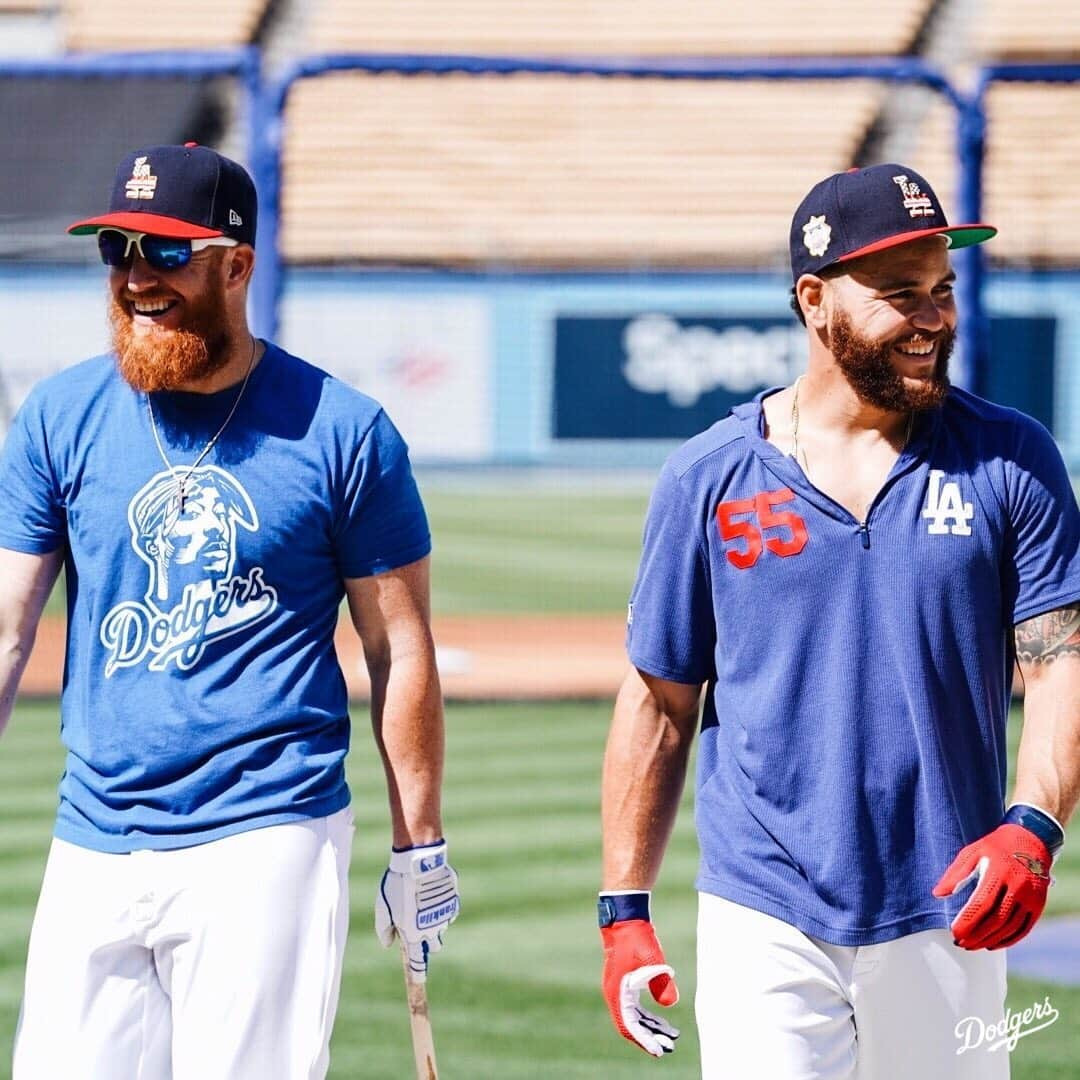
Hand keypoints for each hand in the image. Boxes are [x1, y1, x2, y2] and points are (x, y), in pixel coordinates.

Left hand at [376, 840, 458, 980]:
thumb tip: (388, 944)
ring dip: (435, 921)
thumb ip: (384, 930)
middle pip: (434, 947)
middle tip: (419, 926)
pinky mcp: (454, 901)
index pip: (417, 963)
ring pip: (442, 927)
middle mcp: (431, 930)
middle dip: (428, 941)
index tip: (419, 980)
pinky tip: (433, 893)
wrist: (419, 861)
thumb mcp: (382, 907)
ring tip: (423, 902)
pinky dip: (443, 907)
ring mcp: (445, 916)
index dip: (418, 974)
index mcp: (413, 934)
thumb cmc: (396, 884)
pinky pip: (450, 911)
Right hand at [599, 893, 679, 1056]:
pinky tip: (661, 1018)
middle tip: (670, 1045)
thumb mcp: (652, 960)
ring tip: (671, 1034)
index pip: (629, 1026)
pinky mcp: (624, 982)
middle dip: (650, 1036)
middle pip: (631, 1024)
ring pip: (633, 1017)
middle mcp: (614, 994)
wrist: (625, 917)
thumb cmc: (636, 937)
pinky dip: (647, 1015)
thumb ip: (661, 983)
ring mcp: (618, 988)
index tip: (660, 1050)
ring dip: (650, 1026)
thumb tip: (670, 1004)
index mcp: (617, 992)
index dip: (645, 1040)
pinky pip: (634, 1007)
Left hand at [933, 823, 1052, 949]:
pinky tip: (993, 944)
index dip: (968, 920)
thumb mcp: (972, 853)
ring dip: (990, 940)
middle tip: (960, 943)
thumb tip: (937, 894)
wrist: (1031, 840)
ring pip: (1010, 927)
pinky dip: (1008, 940)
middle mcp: (1017, 886)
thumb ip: (955, 874)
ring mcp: (1031, 897)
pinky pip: (1023, 929)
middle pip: (996, 919)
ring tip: (972, 946)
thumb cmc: (995, 847)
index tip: (954, 932)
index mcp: (998, 871)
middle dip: (977, 934)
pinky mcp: (1038, 905)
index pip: (982, 903)